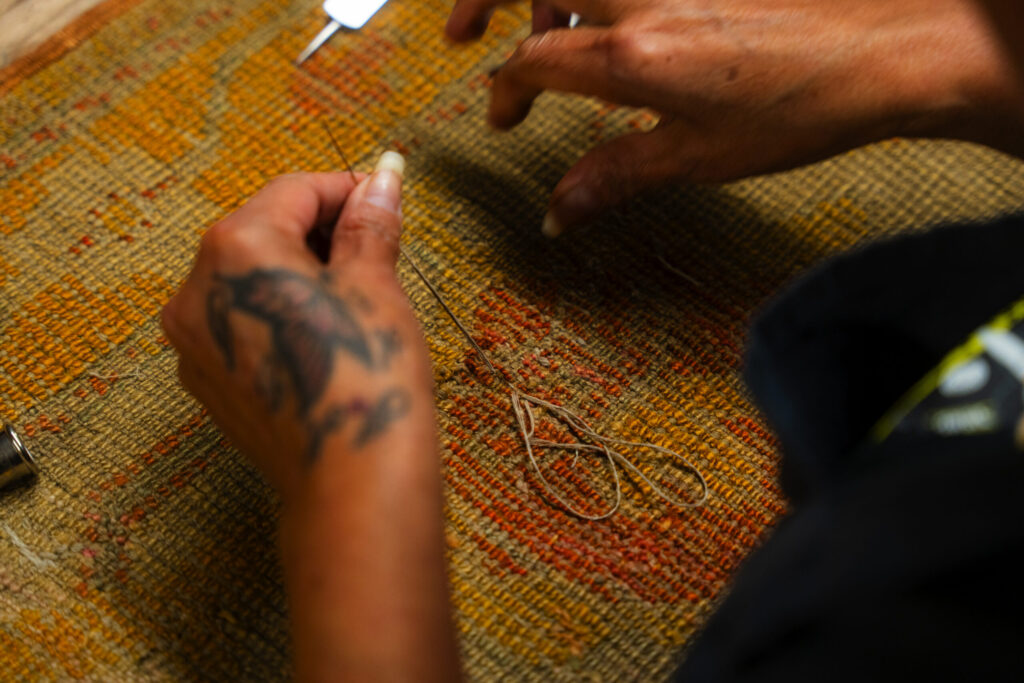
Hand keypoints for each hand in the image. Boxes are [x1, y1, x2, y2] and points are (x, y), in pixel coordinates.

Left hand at [161, 156, 431, 500]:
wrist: (351, 484)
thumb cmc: (366, 378)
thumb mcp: (375, 285)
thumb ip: (370, 223)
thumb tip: (384, 177)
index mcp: (234, 247)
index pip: (294, 192)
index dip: (346, 190)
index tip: (382, 199)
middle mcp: (196, 289)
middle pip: (264, 230)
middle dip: (321, 232)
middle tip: (377, 249)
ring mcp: (194, 340)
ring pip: (249, 279)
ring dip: (300, 272)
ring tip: (356, 296)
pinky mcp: (206, 380)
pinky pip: (239, 323)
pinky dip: (279, 313)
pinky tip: (324, 335)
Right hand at [447, 0, 1022, 236]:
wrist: (886, 52)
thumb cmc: (800, 107)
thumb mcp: (698, 158)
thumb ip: (615, 176)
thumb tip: (559, 212)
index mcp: (632, 53)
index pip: (532, 61)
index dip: (503, 91)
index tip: (502, 118)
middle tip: (461, 30)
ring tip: (547, 34)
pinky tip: (615, 27)